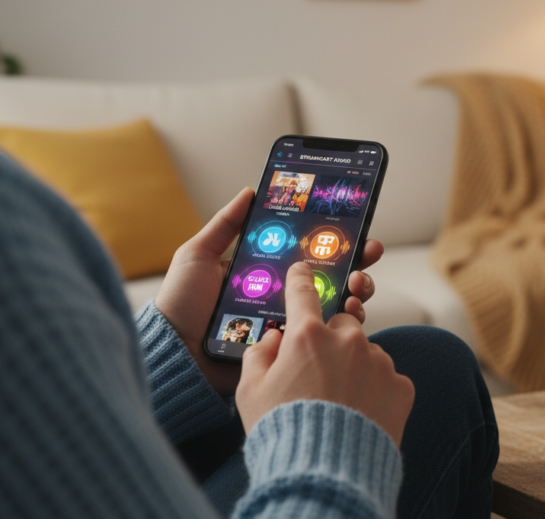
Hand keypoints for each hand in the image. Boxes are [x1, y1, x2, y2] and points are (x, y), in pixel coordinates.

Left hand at [155, 187, 385, 396]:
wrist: (176, 353)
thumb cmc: (181, 304)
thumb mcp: (198, 255)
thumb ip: (225, 225)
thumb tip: (251, 191)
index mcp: (266, 274)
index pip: (307, 254)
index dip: (334, 241)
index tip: (356, 229)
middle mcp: (282, 298)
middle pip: (331, 278)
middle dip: (358, 264)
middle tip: (368, 253)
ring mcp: (289, 325)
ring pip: (336, 307)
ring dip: (357, 292)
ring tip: (358, 285)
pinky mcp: (290, 351)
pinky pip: (323, 337)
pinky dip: (344, 325)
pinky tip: (349, 312)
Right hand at [236, 262, 414, 444]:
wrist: (326, 473)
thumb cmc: (282, 431)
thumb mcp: (249, 391)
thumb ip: (259, 354)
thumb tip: (274, 338)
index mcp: (307, 335)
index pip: (303, 292)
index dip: (302, 278)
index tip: (305, 269)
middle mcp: (348, 339)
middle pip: (342, 323)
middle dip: (332, 339)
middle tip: (319, 372)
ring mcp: (378, 361)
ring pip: (367, 352)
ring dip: (356, 366)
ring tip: (340, 402)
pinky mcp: (401, 385)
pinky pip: (387, 378)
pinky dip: (376, 390)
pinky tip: (361, 412)